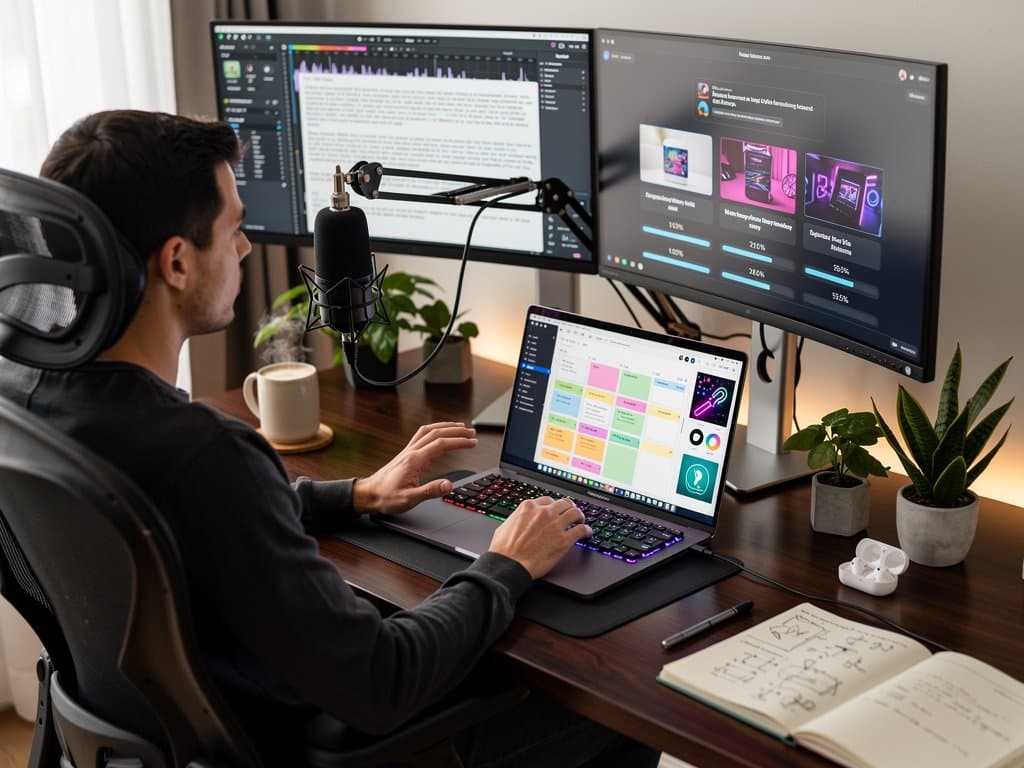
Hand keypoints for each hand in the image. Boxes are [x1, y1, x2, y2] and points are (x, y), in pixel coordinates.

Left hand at [353, 422, 476, 515]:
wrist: (368, 494)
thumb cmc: (385, 497)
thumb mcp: (409, 499)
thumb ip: (430, 491)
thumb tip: (449, 485)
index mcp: (414, 460)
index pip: (441, 444)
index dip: (459, 442)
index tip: (472, 442)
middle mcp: (411, 452)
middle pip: (437, 433)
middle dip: (456, 431)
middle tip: (472, 433)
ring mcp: (408, 451)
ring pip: (429, 431)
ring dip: (446, 427)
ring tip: (460, 428)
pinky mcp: (406, 454)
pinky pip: (422, 435)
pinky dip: (435, 430)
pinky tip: (440, 433)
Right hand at [488, 497, 591, 579]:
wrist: (509, 565)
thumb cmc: (504, 550)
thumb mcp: (506, 526)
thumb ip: (517, 518)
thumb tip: (519, 520)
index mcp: (529, 507)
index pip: (547, 500)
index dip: (553, 505)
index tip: (556, 510)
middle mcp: (544, 513)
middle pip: (564, 503)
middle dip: (568, 507)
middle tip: (571, 512)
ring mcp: (555, 525)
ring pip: (575, 512)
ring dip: (579, 516)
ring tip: (581, 520)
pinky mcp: (564, 540)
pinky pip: (581, 530)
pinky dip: (587, 530)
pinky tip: (587, 533)